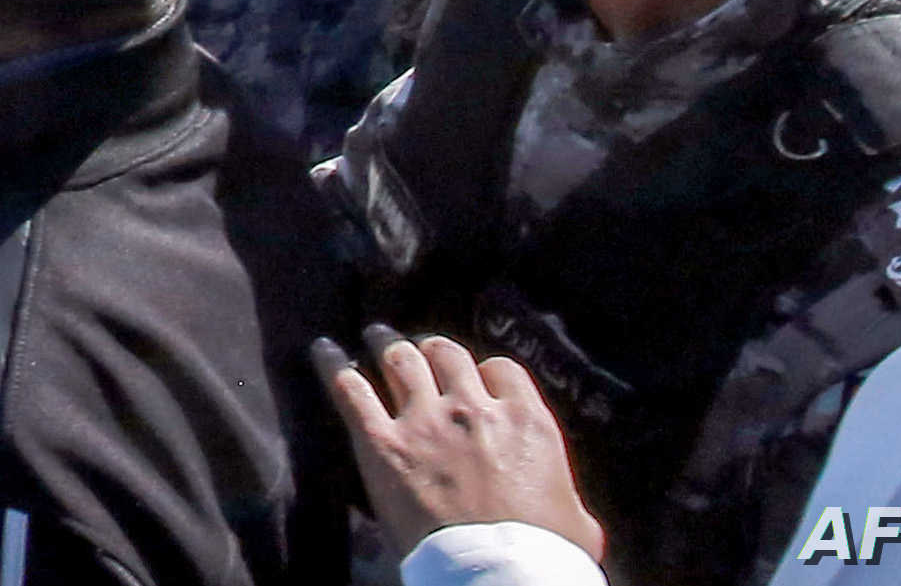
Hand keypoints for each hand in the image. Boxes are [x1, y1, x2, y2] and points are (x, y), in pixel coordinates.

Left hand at [314, 335, 604, 564]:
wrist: (497, 573)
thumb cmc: (544, 555)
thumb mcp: (577, 521)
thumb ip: (564, 494)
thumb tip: (565, 507)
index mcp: (525, 422)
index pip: (501, 370)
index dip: (484, 372)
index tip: (475, 380)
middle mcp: (473, 409)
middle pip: (445, 353)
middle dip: (432, 350)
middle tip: (420, 353)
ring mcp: (425, 421)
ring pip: (399, 358)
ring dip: (386, 345)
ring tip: (375, 338)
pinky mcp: (384, 443)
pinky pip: (350, 389)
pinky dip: (333, 366)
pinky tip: (323, 353)